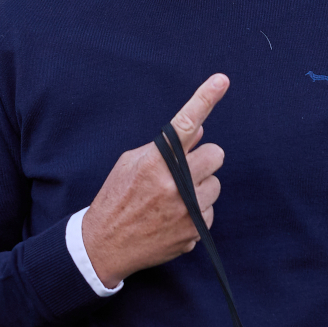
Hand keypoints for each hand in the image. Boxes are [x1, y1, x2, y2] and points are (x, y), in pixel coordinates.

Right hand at [82, 74, 228, 287]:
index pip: (186, 124)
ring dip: (200, 186)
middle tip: (182, 170)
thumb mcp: (130, 164)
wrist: (105, 246)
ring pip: (216, 184)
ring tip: (173, 198)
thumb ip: (165, 147)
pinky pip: (210, 210)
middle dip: (202, 159)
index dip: (205, 99)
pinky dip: (196, 212)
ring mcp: (187, 210)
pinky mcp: (194, 232)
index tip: (222, 80)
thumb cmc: (116, 198)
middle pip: (215, 154)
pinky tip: (173, 218)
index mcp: (154, 161)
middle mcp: (174, 184)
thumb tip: (199, 132)